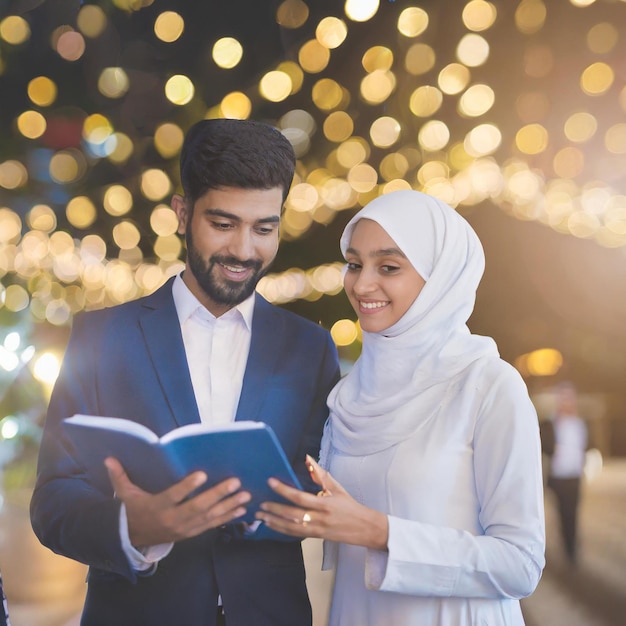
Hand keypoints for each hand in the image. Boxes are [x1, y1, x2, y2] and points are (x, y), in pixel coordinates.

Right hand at [105, 457, 250, 546]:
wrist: (132, 539)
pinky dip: (227, 518)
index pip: (174, 496)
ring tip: (246, 495)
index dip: (188, 486)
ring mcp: (184, 529)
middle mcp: (173, 519)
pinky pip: (211, 525)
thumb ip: (119, 475)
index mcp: (158, 506)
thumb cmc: (132, 510)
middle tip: (236, 482)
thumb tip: (109, 458)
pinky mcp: (191, 533)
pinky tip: (242, 510)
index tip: (202, 474)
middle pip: (198, 507)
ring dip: (229, 506)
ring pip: (209, 518)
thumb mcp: (124, 494)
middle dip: (218, 495)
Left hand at [255, 455, 387, 550]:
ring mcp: (317, 530)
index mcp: (325, 504)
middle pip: (292, 514)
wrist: (364, 528)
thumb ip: (320, 474)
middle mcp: (319, 518)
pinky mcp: (316, 537)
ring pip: (291, 527)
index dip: (284, 490)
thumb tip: (308, 459)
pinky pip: (295, 534)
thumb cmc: (350, 506)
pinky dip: (282, 530)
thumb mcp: (337, 487)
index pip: (300, 497)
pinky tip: (272, 525)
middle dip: (274, 509)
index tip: (271, 482)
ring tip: (261, 515)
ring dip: (274, 521)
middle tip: (260, 503)